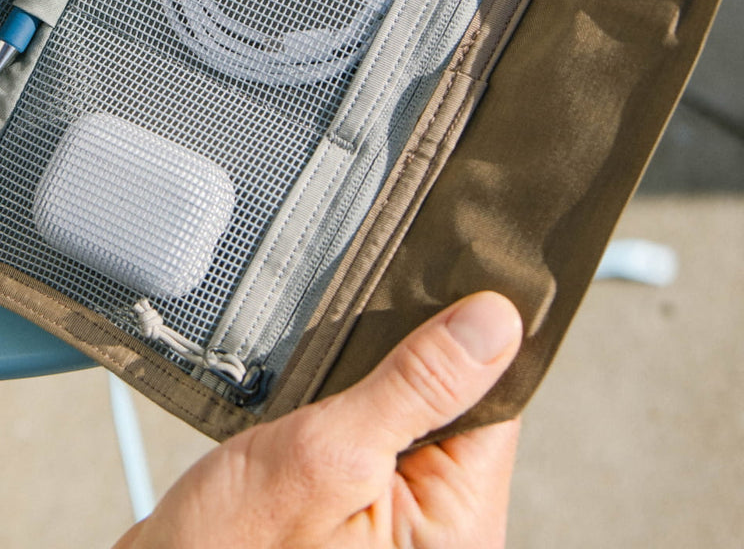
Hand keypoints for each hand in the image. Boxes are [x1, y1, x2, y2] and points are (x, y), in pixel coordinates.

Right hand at [113, 291, 522, 548]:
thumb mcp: (325, 453)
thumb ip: (414, 386)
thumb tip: (496, 321)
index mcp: (457, 529)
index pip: (495, 399)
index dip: (463, 333)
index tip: (429, 278)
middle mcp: (440, 532)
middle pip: (454, 402)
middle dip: (402, 358)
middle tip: (343, 341)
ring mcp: (398, 524)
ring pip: (408, 412)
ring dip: (365, 380)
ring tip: (314, 384)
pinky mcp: (361, 513)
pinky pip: (373, 436)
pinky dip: (341, 405)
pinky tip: (304, 405)